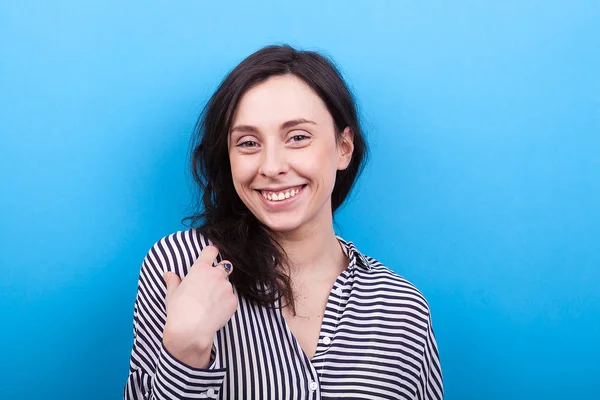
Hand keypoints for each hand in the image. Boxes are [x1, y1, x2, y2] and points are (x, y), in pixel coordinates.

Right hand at [162, 245, 236, 367]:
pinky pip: (231, 299)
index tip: (212, 255)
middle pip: (225, 266)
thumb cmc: (179, 310)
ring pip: (228, 284)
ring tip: (212, 303)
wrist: (190, 330)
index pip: (211, 251)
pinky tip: (217, 312)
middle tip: (212, 284)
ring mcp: (226, 287)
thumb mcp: (172, 294)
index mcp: (201, 269)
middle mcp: (216, 275)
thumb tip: (168, 274)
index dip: (212, 252)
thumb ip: (173, 281)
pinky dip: (226, 303)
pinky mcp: (233, 301)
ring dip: (222, 290)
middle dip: (221, 272)